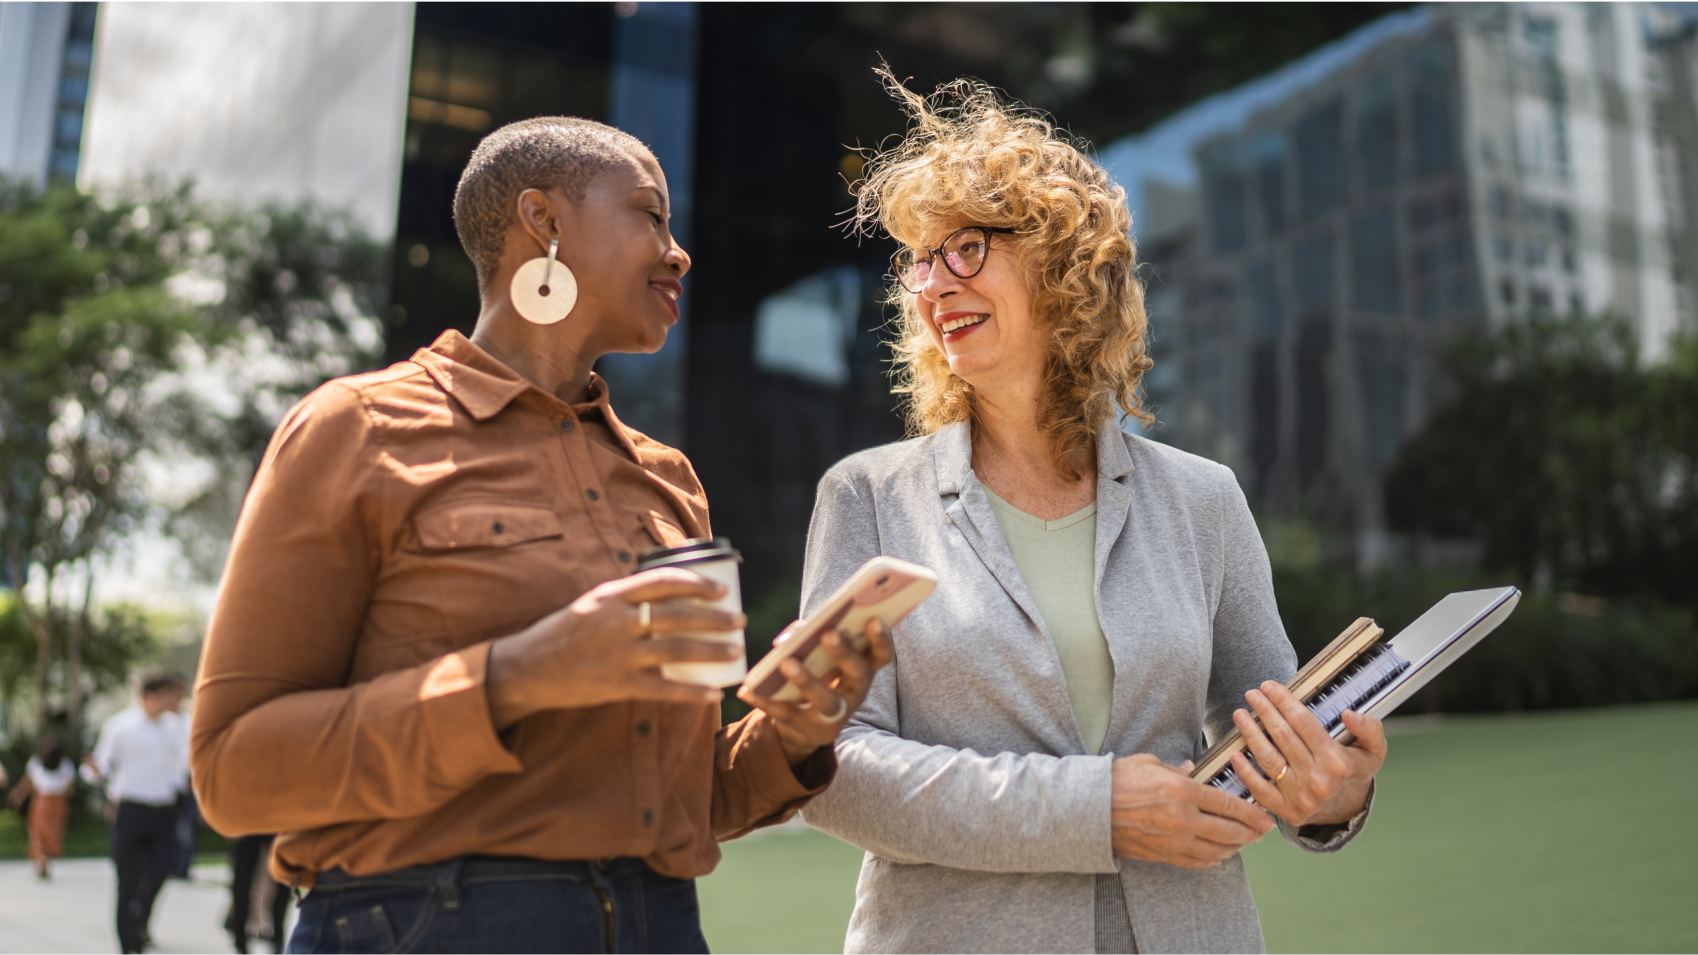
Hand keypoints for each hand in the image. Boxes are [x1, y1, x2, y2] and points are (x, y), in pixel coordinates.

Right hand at [487, 568, 744, 725]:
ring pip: (676, 650)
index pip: (664, 582)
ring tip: (735, 650)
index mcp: (611, 596)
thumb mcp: (592, 603)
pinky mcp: (617, 685)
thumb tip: (670, 593)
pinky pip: (663, 689)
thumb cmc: (564, 633)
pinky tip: (713, 694)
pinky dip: (691, 692)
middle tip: (739, 621)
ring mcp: (618, 655)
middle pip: (678, 616)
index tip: (722, 589)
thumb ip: (626, 598)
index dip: (698, 584)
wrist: (527, 669)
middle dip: (715, 618)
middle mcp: (617, 622)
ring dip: (711, 651)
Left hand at [736, 617, 893, 767]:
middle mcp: (856, 693)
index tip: (873, 619)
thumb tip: (794, 634)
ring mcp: (835, 715)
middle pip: (857, 674)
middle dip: (844, 653)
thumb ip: (809, 636)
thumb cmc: (816, 674)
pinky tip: (746, 690)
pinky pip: (787, 714)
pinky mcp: (811, 730)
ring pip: (826, 699)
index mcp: (863, 669)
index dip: (881, 639)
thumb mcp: (820, 655)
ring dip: (807, 680)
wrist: (806, 723)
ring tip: (786, 662)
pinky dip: (764, 701)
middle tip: (828, 633)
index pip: (881, 655)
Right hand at [1110, 754, 1273, 868]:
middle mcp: (1183, 819)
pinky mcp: (1163, 855)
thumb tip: (1192, 770)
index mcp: (1182, 791)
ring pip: (1217, 850)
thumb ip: (1175, 769)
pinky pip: (1197, 862)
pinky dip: (1213, 859)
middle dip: (1251, 833)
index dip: (1252, 813)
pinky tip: (1219, 854)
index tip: (1265, 817)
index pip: (1228, 804)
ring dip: (1235, 848)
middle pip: (1230, 831)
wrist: (1088, 809)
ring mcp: (1174, 841)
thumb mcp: (1149, 763)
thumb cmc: (1116, 780)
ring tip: (1244, 842)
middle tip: (1262, 832)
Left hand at [1228, 680, 1386, 826]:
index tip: (1269, 686)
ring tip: (1240, 715)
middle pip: (1284, 738)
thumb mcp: (1374, 749)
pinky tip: (1235, 754)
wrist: (1348, 808)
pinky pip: (1261, 791)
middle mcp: (1319, 781)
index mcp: (1338, 762)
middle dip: (1265, 712)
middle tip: (1252, 694)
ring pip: (1269, 761)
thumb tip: (1348, 714)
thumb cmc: (1355, 770)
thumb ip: (1368, 728)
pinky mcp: (1287, 811)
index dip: (1284, 702)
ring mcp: (1301, 798)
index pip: (1304, 724)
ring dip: (1251, 735)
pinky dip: (1246, 773)